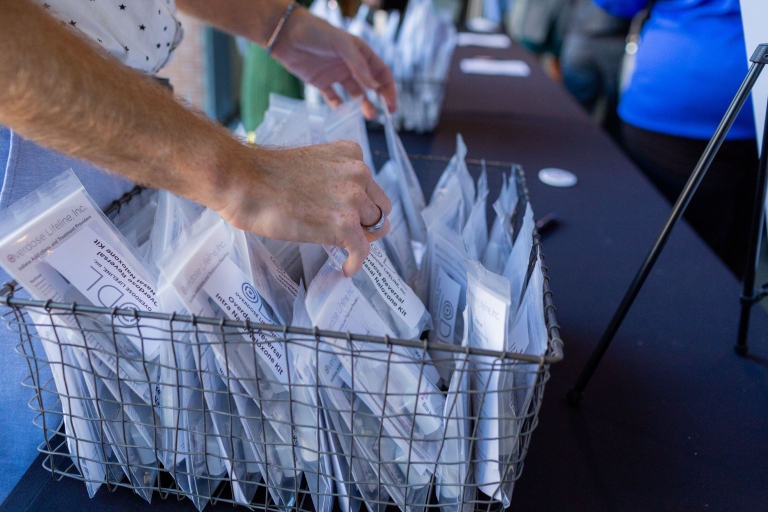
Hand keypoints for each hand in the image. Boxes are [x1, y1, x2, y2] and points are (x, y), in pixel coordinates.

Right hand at [216, 140, 391, 275]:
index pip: (370, 185)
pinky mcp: (344, 224)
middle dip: (367, 222)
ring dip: (360, 240)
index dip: (362, 204)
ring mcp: (353, 199)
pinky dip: (356, 262)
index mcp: (350, 153)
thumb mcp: (310, 165)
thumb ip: (331, 179)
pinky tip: (346, 268)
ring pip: (374, 228)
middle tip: (350, 234)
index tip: (350, 215)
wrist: (243, 181)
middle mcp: (358, 173)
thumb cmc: (263, 174)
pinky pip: (362, 250)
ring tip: (343, 249)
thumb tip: (334, 206)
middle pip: (379, 207)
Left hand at [270, 8, 395, 118]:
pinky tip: (345, 114)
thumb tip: (375, 87)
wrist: (285, 34)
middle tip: (385, 114)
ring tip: (368, 116)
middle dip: (381, 99)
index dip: (389, 88)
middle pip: (372, 84)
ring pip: (355, 93)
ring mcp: (336, 74)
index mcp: (360, 52)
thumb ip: (359, 65)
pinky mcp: (321, 82)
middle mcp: (351, 64)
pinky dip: (340, 107)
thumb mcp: (341, 44)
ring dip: (363, 105)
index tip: (391, 105)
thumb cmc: (316, 32)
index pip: (381, 72)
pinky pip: (334, 98)